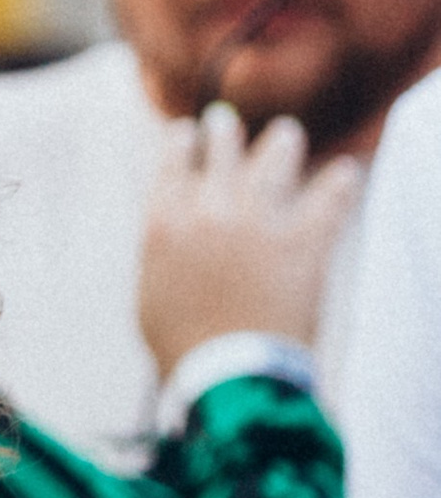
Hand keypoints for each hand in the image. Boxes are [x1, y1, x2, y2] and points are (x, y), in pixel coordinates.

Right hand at [138, 104, 360, 381]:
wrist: (229, 372)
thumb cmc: (183, 345)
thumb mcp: (150, 294)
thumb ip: (160, 252)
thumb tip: (168, 231)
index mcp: (166, 221)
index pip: (173, 161)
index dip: (181, 142)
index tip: (186, 134)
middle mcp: (211, 209)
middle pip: (222, 148)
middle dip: (224, 133)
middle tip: (227, 125)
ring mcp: (260, 221)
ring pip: (275, 158)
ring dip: (281, 143)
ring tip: (286, 136)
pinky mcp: (305, 240)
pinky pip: (331, 197)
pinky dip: (340, 183)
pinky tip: (347, 173)